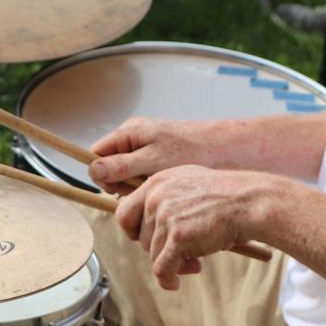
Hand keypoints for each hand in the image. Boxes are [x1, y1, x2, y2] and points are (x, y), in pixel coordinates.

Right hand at [89, 118, 215, 195]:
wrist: (231, 149)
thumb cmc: (195, 150)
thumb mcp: (154, 161)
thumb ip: (121, 166)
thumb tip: (93, 171)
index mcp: (130, 133)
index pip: (97, 154)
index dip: (102, 174)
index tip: (118, 189)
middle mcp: (136, 139)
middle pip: (112, 167)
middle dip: (123, 185)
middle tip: (143, 192)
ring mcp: (149, 150)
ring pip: (129, 176)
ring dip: (138, 189)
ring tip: (159, 191)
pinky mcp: (161, 161)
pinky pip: (145, 178)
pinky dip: (152, 187)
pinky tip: (166, 192)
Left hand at [114, 166, 269, 289]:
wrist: (249, 202)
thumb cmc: (225, 196)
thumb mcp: (187, 183)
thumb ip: (165, 198)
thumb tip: (149, 225)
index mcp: (156, 183)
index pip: (124, 213)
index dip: (134, 232)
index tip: (149, 241)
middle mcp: (156, 197)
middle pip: (142, 238)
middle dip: (160, 250)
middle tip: (183, 254)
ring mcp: (166, 216)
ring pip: (153, 254)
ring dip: (172, 264)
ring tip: (194, 262)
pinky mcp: (178, 237)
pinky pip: (162, 269)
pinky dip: (167, 280)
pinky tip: (175, 284)